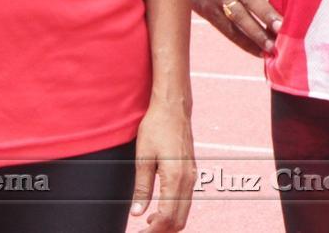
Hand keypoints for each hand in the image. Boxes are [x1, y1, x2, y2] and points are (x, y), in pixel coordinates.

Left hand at [131, 96, 195, 230]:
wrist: (173, 108)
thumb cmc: (157, 127)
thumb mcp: (143, 157)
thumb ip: (142, 188)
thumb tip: (137, 213)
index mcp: (176, 178)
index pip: (167, 218)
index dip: (153, 231)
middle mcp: (188, 180)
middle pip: (179, 220)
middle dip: (161, 231)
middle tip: (142, 231)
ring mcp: (191, 176)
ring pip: (184, 213)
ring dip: (167, 223)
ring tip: (147, 223)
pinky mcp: (190, 173)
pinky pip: (185, 201)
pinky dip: (173, 212)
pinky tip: (157, 210)